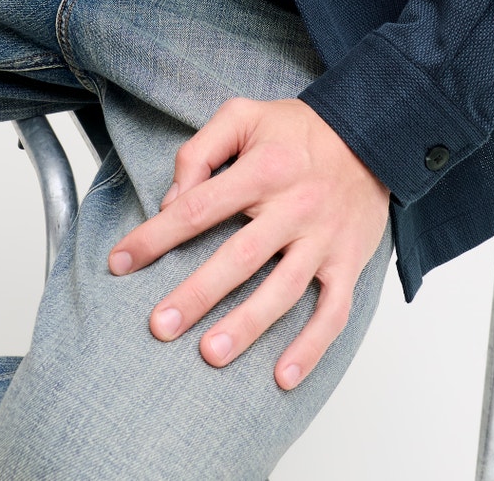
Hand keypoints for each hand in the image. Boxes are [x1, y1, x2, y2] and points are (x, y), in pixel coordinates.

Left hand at [107, 96, 390, 389]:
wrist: (373, 135)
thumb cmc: (299, 129)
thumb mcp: (244, 116)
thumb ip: (201, 150)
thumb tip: (172, 201)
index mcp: (263, 169)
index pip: (199, 207)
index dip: (156, 236)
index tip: (120, 262)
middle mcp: (294, 207)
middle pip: (240, 257)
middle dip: (197, 294)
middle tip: (160, 326)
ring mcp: (323, 239)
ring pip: (284, 290)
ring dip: (248, 325)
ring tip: (211, 354)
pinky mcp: (348, 262)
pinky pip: (332, 312)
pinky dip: (312, 347)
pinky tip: (283, 376)